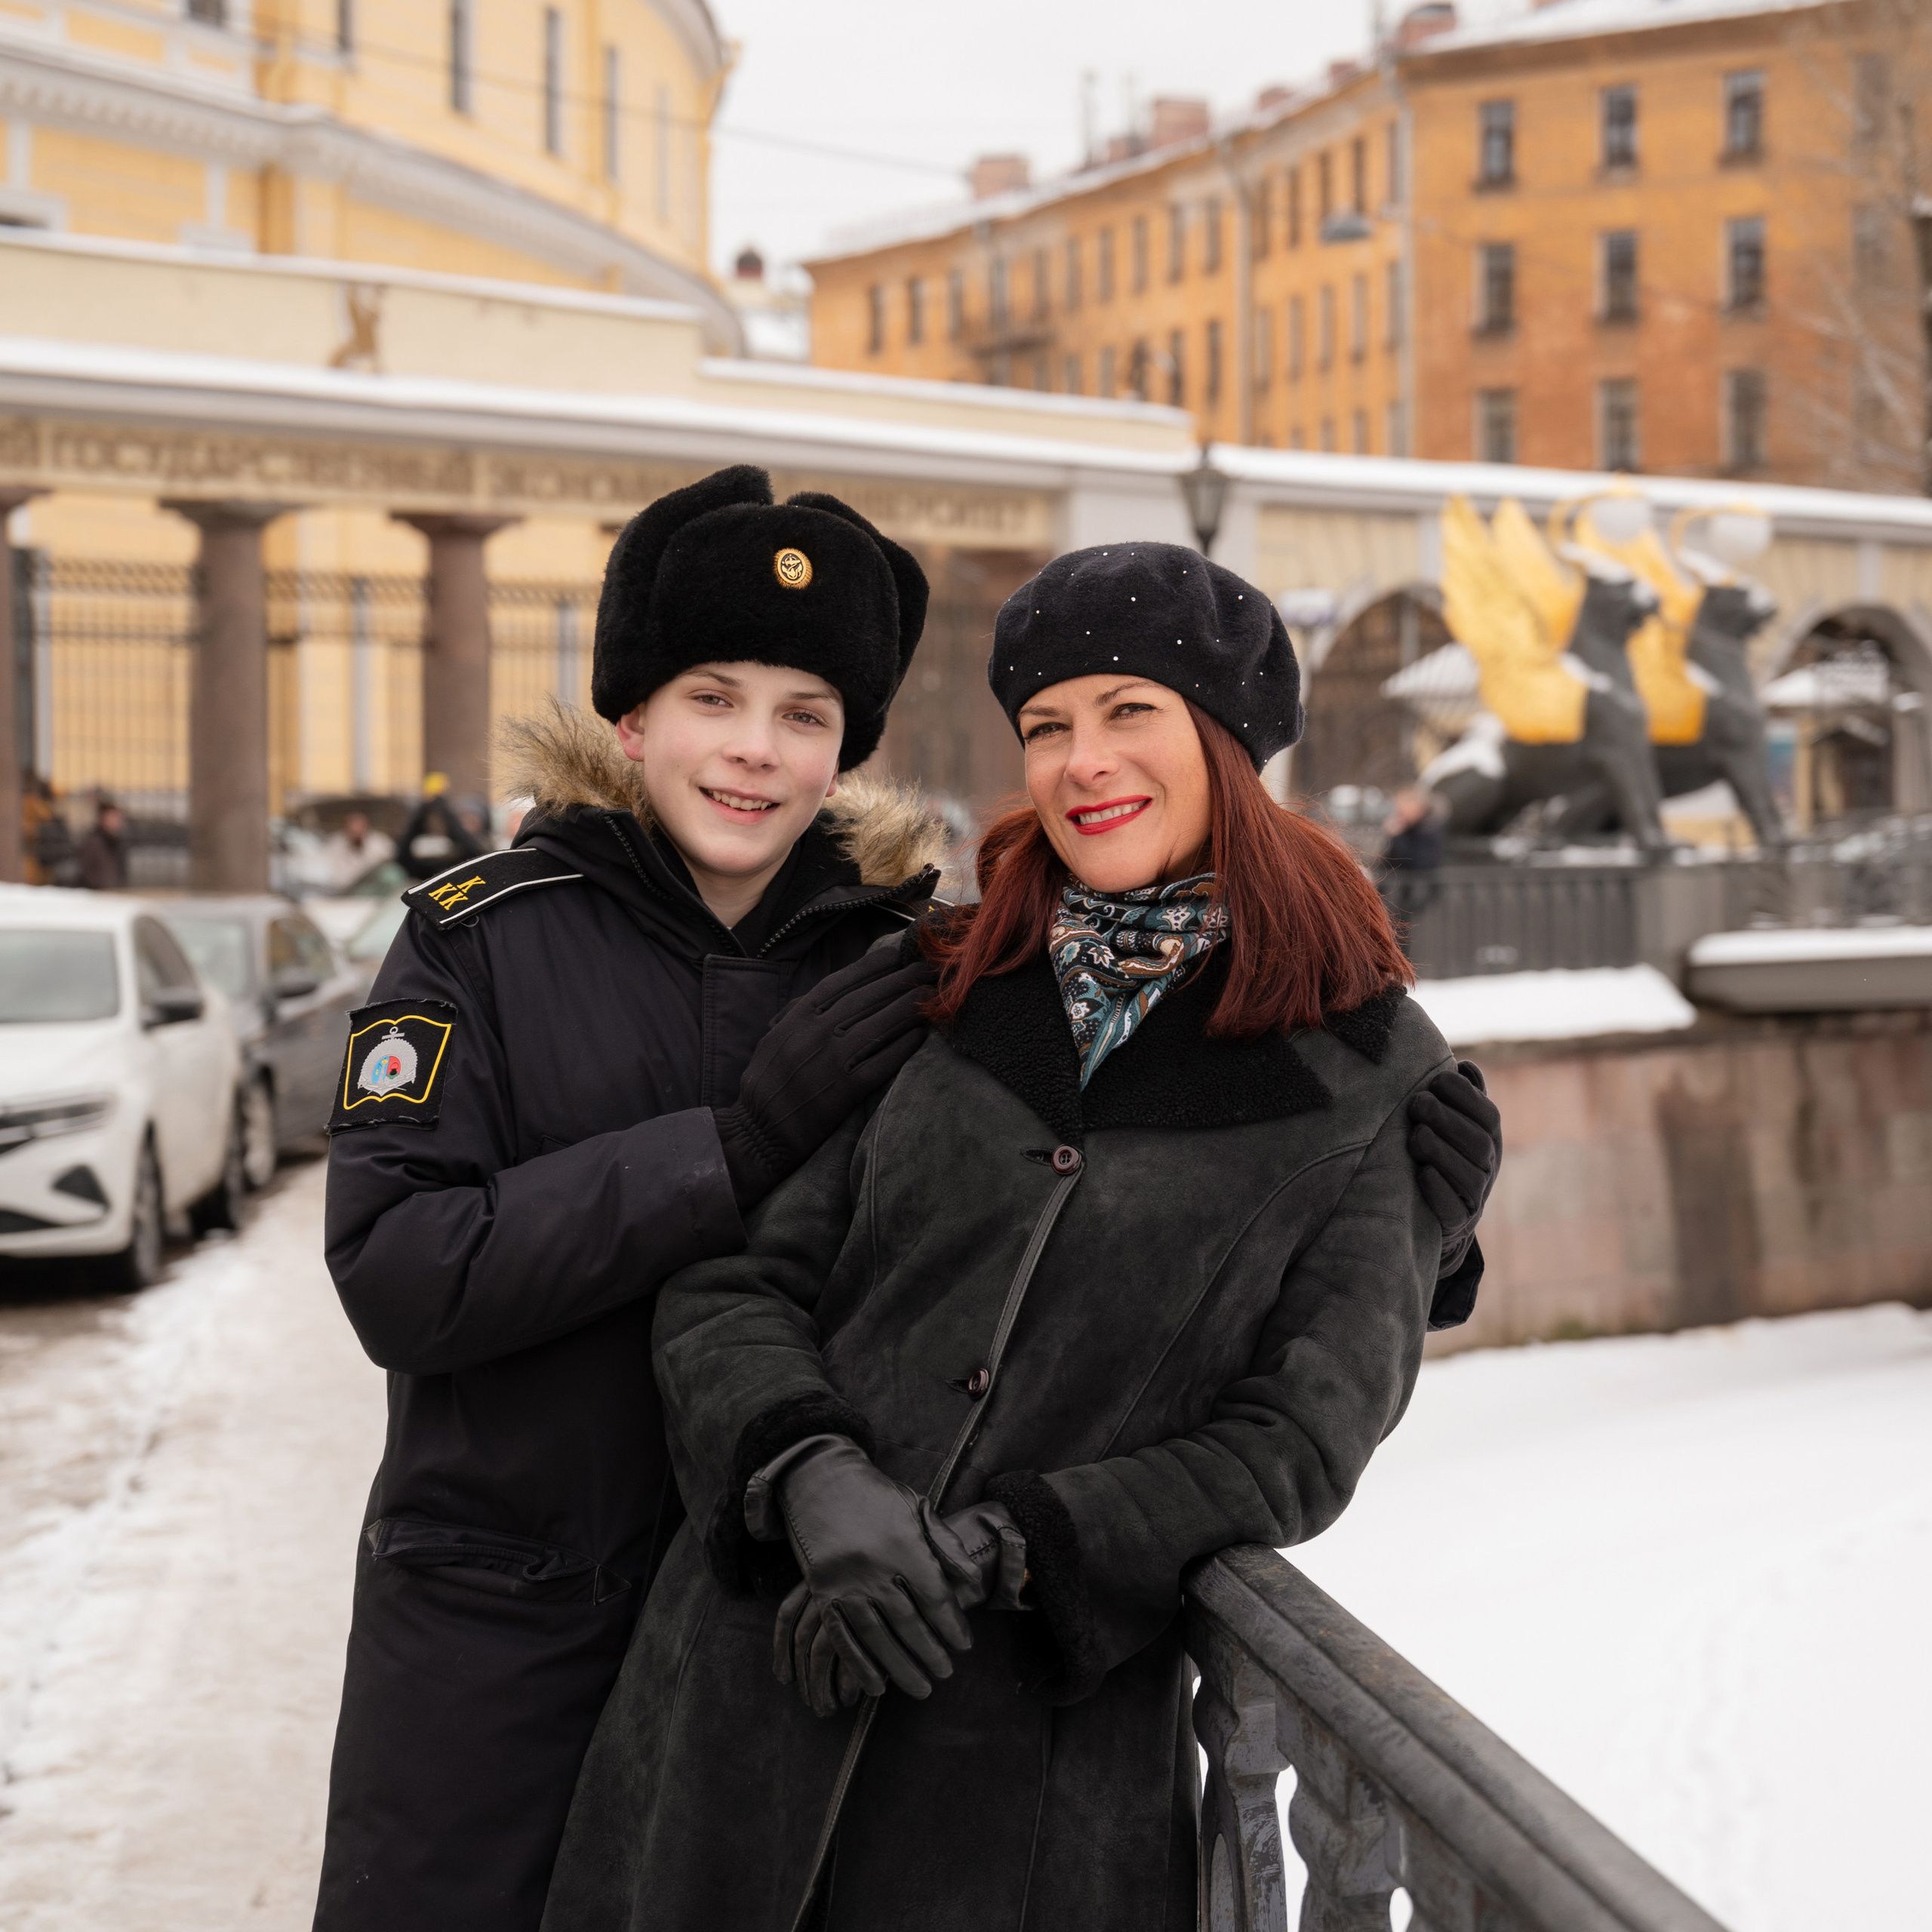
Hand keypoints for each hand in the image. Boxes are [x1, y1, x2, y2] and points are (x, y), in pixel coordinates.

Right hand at [713, 946, 936, 1210]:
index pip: (843, 981)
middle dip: (903, 978)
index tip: (899, 953)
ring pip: (880, 1025)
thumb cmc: (767, 1080)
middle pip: (869, 998)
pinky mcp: (846, 1090)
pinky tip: (921, 1034)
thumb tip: (832, 992)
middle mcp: (816, 1032)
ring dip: (911, 1007)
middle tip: (931, 967)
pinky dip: (903, 1046)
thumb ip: (800, 1011)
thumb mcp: (775, 1036)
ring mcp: (832, 1060)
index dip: (874, 965)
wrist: (759, 1130)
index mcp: (798, 1016)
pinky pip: (882, 1062)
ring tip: (935, 995)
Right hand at [772, 1502, 1025, 1716]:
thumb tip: (972, 1580)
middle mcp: (873, 1564)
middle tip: (946, 1673)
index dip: (952, 1624)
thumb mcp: (917, 1509)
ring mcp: (844, 1579)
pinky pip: (840, 1635)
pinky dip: (858, 1664)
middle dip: (930, 1652)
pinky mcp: (821, 1589)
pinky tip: (875, 1685)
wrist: (822, 1480)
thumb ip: (945, 1544)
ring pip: (876, 1635)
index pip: (934, 1595)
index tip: (965, 1644)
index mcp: (903, 1543)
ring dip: (899, 1666)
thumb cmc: (878, 1497)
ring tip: (920, 1687)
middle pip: (908, 1621)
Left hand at [1406, 1062, 1500, 1263]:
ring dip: (1441, 1152)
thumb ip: (1462, 1097)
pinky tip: (1422, 1173)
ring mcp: (1475, 1197)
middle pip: (1478, 1142)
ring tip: (1416, 1136)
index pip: (1488, 1115)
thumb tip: (1464, 1066)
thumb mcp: (1456, 1125)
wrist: (1440, 1215)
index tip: (1436, 1080)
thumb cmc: (1444, 1155)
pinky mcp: (1457, 1222)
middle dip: (1447, 1119)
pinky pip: (1453, 1208)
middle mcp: (1488, 1167)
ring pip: (1468, 1175)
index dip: (1465, 1095)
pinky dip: (1438, 1190)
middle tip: (1417, 1103)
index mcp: (1489, 1139)